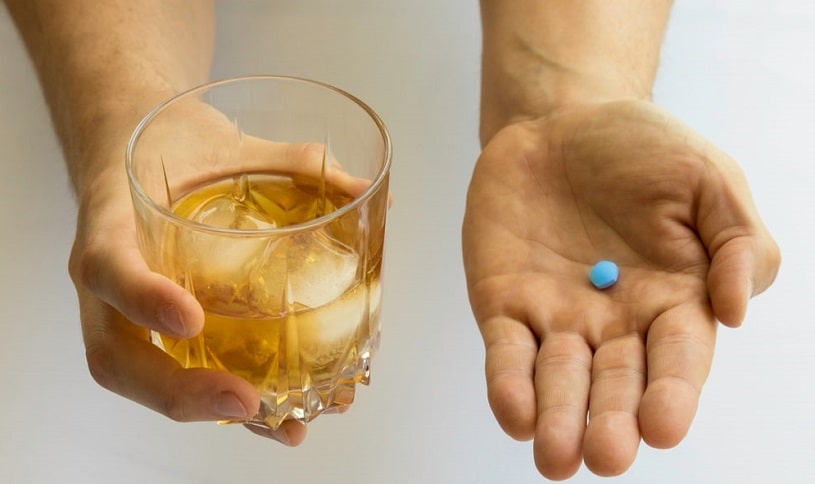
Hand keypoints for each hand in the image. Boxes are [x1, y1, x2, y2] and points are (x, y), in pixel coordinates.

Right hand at [69, 100, 365, 445]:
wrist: (133, 147)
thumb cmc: (168, 142)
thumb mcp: (222, 141)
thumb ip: (288, 162)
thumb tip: (364, 187)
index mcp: (112, 222)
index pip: (108, 267)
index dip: (143, 299)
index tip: (193, 319)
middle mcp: (109, 282)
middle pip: (116, 356)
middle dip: (178, 390)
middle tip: (245, 402)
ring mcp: (125, 313)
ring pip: (144, 380)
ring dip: (210, 412)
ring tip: (285, 425)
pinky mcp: (153, 328)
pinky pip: (176, 373)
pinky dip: (225, 401)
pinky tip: (282, 415)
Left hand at [462, 100, 779, 478]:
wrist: (562, 121)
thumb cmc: (642, 150)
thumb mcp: (709, 179)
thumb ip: (738, 242)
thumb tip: (735, 311)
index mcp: (674, 301)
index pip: (676, 359)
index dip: (671, 394)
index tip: (662, 425)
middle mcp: (615, 323)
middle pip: (614, 384)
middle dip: (610, 422)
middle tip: (605, 455)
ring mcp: (557, 317)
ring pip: (557, 380)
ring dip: (556, 419)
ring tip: (556, 457)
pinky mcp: (505, 304)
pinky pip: (507, 351)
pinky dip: (509, 382)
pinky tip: (515, 411)